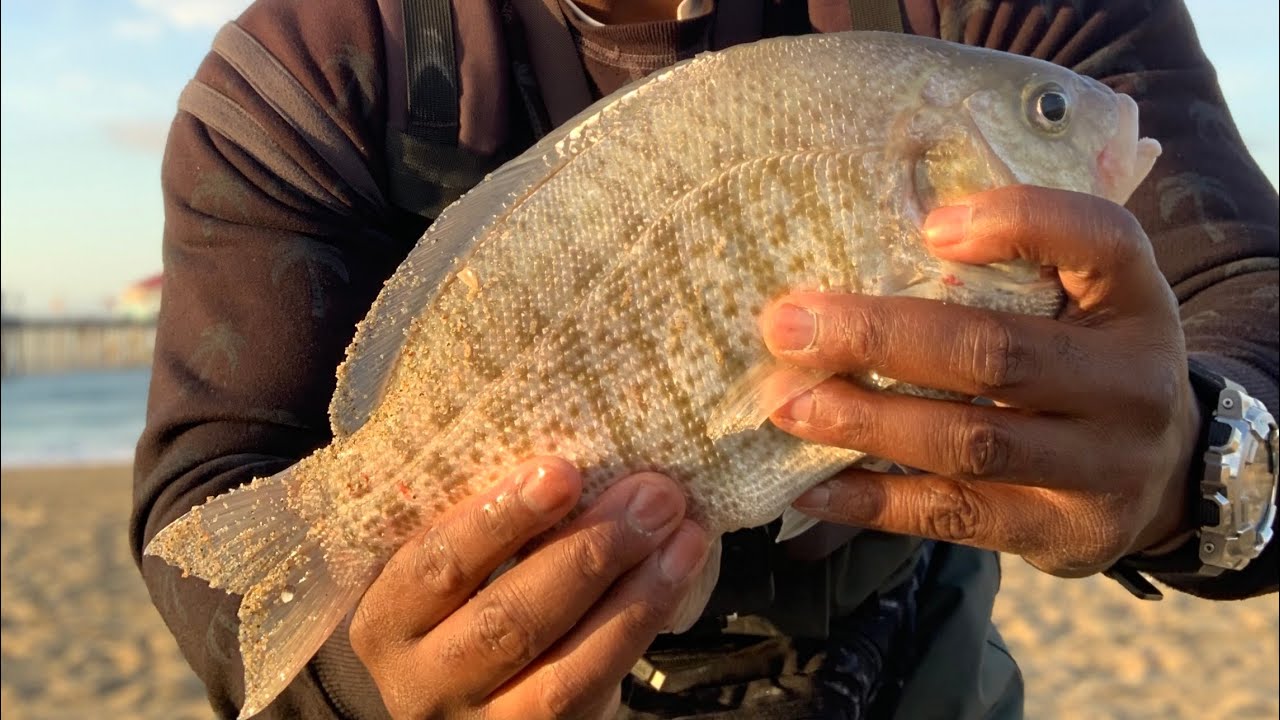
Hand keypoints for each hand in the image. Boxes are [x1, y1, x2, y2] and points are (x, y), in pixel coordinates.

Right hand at [349, 458, 710, 718]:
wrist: (478, 690)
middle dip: (588, 552)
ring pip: (561, 670)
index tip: (562, 470)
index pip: (434, 564)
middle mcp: (422, 681)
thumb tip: (582, 455)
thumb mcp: (456, 566)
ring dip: (634, 594)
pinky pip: (595, 689)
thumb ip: (493, 524)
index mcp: (388, 617)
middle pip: (506, 620)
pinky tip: (678, 573)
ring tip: (682, 532)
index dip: (499, 519)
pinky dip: (642, 626)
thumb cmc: (468, 598)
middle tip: (651, 494)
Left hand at [761, 185, 1200, 576]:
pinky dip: (874, 502)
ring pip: (970, 444)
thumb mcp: (1081, 299)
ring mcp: (1106, 468)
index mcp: (1135, 299)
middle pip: (996, 354)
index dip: (1017, 222)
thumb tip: (872, 247)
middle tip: (787, 327)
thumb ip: (1011, 267)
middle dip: (879, 337)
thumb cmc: (1085, 360)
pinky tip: (811, 486)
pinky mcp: (1065, 534)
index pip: (1098, 239)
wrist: (1163, 473)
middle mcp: (1132, 383)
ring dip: (865, 423)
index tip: (927, 226)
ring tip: (788, 405)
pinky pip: (956, 517)